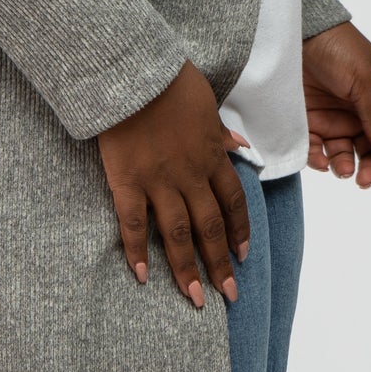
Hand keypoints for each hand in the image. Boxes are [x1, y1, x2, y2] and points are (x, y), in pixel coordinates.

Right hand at [97, 61, 252, 306]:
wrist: (131, 72)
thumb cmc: (168, 80)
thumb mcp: (206, 102)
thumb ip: (220, 131)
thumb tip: (240, 146)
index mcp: (210, 155)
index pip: (232, 202)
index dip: (239, 231)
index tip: (243, 256)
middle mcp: (189, 175)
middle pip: (210, 227)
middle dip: (220, 263)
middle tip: (228, 294)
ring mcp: (158, 181)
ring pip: (177, 233)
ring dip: (187, 268)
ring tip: (194, 298)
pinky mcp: (127, 181)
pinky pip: (133, 223)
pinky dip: (137, 251)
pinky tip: (141, 275)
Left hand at [301, 22, 370, 187]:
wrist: (296, 31)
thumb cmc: (337, 48)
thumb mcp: (363, 79)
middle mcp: (358, 112)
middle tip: (364, 181)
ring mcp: (332, 117)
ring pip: (344, 154)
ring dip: (345, 167)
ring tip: (341, 171)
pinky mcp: (307, 120)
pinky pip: (315, 148)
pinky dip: (318, 159)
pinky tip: (320, 161)